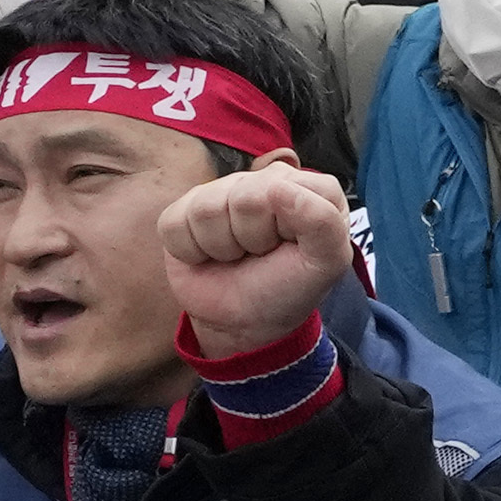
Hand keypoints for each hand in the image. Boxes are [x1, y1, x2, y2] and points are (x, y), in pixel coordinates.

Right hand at [154, 159, 364, 352]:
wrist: (245, 321)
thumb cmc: (288, 287)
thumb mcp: (326, 263)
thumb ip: (323, 222)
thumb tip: (279, 187)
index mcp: (306, 186)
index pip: (281, 188)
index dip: (282, 228)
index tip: (289, 246)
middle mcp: (263, 180)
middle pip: (242, 197)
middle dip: (251, 239)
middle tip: (260, 254)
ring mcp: (220, 192)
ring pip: (206, 209)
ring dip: (222, 247)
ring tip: (236, 255)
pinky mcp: (183, 211)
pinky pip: (174, 224)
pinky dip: (190, 251)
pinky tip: (208, 257)